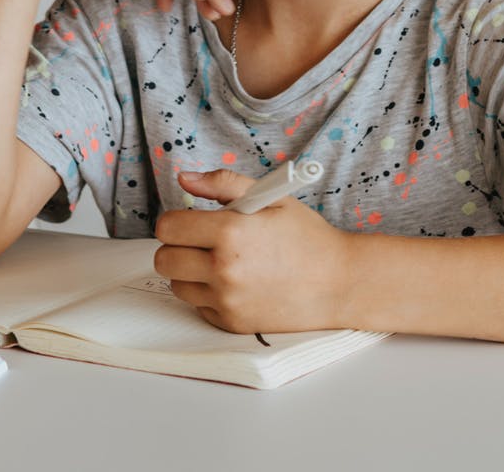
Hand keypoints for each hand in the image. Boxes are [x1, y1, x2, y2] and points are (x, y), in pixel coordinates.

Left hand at [151, 169, 355, 334]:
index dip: (176, 221)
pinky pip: (198, 306)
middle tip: (201, 242)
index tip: (189, 221)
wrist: (339, 284)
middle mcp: (224, 269)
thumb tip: (185, 178)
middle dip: (178, 247)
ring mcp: (227, 301)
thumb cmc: (307, 238)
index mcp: (230, 232)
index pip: (168, 227)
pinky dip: (208, 295)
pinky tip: (235, 284)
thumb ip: (223, 184)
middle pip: (164, 259)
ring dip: (189, 273)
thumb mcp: (271, 196)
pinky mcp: (231, 323)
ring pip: (177, 285)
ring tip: (220, 263)